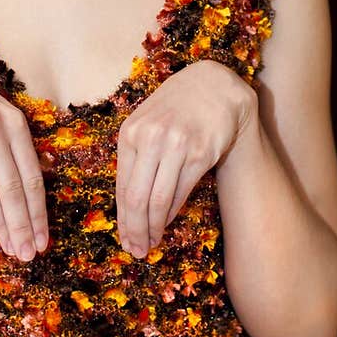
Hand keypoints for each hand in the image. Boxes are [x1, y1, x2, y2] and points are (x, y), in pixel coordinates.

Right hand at [0, 63, 47, 261]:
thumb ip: (17, 144)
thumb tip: (35, 190)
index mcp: (14, 121)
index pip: (32, 176)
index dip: (39, 212)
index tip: (44, 238)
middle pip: (13, 189)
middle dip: (23, 226)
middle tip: (30, 254)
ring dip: (2, 226)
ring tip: (13, 249)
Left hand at [115, 60, 256, 257]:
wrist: (215, 86)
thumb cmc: (176, 108)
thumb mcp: (147, 123)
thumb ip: (136, 157)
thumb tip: (128, 206)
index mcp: (130, 132)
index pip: (122, 187)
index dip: (122, 219)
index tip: (125, 239)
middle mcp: (150, 138)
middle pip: (136, 198)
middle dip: (135, 230)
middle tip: (137, 251)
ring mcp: (175, 145)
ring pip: (159, 199)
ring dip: (154, 227)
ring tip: (151, 243)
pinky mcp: (200, 152)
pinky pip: (181, 191)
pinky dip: (173, 213)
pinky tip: (168, 224)